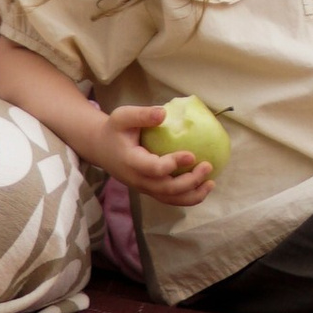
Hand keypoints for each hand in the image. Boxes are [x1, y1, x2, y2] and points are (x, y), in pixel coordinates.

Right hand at [99, 107, 218, 204]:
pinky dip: (187, 197)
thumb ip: (141, 115)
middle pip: (165, 189)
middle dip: (189, 181)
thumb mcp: (122, 116)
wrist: (101, 148)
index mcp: (130, 161)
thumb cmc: (114, 130)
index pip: (153, 169)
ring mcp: (144, 188)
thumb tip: (163, 113)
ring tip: (211, 183)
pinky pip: (169, 199)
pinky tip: (203, 187)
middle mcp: (137, 179)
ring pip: (169, 199)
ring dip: (192, 195)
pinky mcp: (150, 190)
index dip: (173, 164)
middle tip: (208, 166)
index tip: (192, 155)